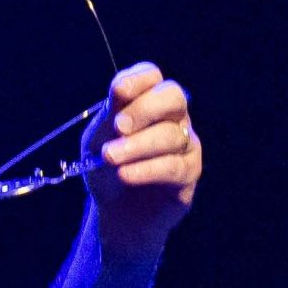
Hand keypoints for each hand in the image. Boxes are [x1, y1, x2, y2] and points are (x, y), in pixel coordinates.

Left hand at [82, 61, 200, 260]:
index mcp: (147, 99)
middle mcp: (172, 116)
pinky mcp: (190, 172)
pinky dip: (147, 170)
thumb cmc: (107, 168)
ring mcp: (186, 142)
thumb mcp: (98, 139)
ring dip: (137, 146)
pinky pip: (174, 166)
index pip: (151, 75)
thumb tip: (120, 91)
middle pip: (172, 96)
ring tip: (110, 158)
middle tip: (118, 127)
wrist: (115, 211)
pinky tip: (126, 174)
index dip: (138, 80)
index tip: (118, 93)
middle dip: (144, 110)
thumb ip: (110, 115)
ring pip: (171, 135)